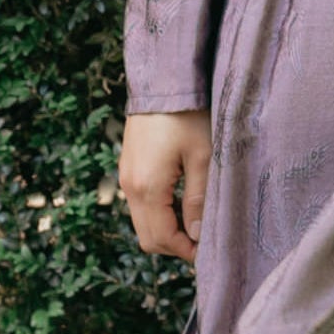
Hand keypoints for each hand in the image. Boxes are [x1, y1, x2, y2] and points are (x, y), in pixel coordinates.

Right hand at [120, 110, 210, 264]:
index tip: (208, 251)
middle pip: (147, 237)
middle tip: (202, 240)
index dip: (185, 251)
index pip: (161, 238)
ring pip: (142, 222)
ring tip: (195, 220)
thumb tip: (196, 235)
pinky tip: (181, 201)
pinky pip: (139, 204)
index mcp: (147, 187)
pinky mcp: (128, 168)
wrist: (162, 81)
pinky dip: (158, 213)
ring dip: (166, 229)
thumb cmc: (188, 116)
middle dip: (174, 245)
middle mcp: (130, 186)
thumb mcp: (203, 157)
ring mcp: (126, 177)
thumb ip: (198, 199)